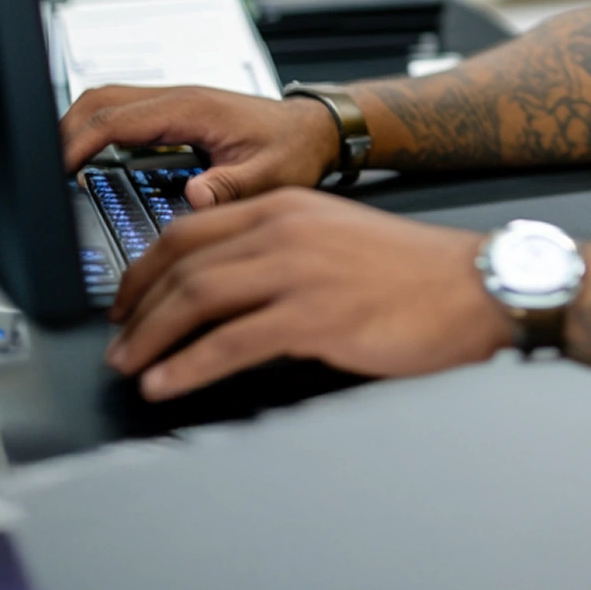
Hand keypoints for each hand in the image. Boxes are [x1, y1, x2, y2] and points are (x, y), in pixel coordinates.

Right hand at [60, 85, 340, 207]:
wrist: (315, 130)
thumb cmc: (296, 147)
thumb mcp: (271, 175)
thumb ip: (232, 187)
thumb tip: (195, 196)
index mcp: (194, 108)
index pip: (118, 117)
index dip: (79, 142)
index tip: (57, 171)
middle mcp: (180, 98)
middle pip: (102, 98)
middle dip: (66, 130)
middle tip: (49, 172)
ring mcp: (176, 102)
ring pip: (109, 100)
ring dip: (80, 126)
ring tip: (62, 168)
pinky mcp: (176, 113)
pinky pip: (125, 112)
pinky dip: (99, 130)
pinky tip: (94, 161)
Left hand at [104, 188, 513, 398]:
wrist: (471, 283)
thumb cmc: (412, 270)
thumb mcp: (336, 237)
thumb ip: (282, 247)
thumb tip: (224, 285)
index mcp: (289, 206)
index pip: (189, 227)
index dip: (144, 268)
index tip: (127, 299)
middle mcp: (287, 230)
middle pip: (182, 262)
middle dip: (136, 307)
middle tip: (119, 340)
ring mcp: (299, 272)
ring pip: (196, 299)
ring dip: (151, 339)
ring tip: (131, 366)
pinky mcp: (314, 316)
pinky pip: (229, 344)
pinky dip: (187, 368)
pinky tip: (168, 383)